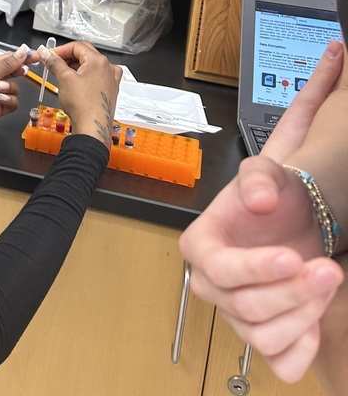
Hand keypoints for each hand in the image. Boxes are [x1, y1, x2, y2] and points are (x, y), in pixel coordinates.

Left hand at [0, 47, 35, 131]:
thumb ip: (8, 64)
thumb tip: (22, 51)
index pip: (11, 58)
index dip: (24, 56)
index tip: (37, 55)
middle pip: (15, 73)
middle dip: (19, 73)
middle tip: (22, 72)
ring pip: (16, 89)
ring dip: (9, 89)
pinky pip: (13, 103)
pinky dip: (9, 101)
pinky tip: (0, 100)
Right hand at [36, 40, 121, 147]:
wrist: (93, 128)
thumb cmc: (83, 106)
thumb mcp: (64, 79)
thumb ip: (54, 62)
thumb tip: (47, 53)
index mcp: (99, 61)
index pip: (77, 46)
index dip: (60, 50)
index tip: (49, 56)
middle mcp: (108, 68)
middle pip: (84, 54)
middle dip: (67, 57)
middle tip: (53, 63)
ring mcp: (111, 79)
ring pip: (90, 66)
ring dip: (75, 67)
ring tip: (62, 76)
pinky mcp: (109, 90)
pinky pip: (96, 77)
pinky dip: (84, 77)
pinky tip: (76, 84)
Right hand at [179, 40, 345, 382]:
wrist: (300, 220)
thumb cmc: (277, 195)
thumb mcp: (270, 170)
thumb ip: (261, 176)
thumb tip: (259, 198)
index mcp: (201, 244)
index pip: (217, 268)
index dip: (253, 268)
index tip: (291, 256)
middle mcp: (212, 283)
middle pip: (245, 306)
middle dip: (292, 291)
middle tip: (328, 266)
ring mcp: (237, 314)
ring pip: (264, 335)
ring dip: (304, 312)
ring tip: (330, 277)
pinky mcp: (264, 338)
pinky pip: (279, 361)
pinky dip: (301, 346)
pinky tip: (316, 320)